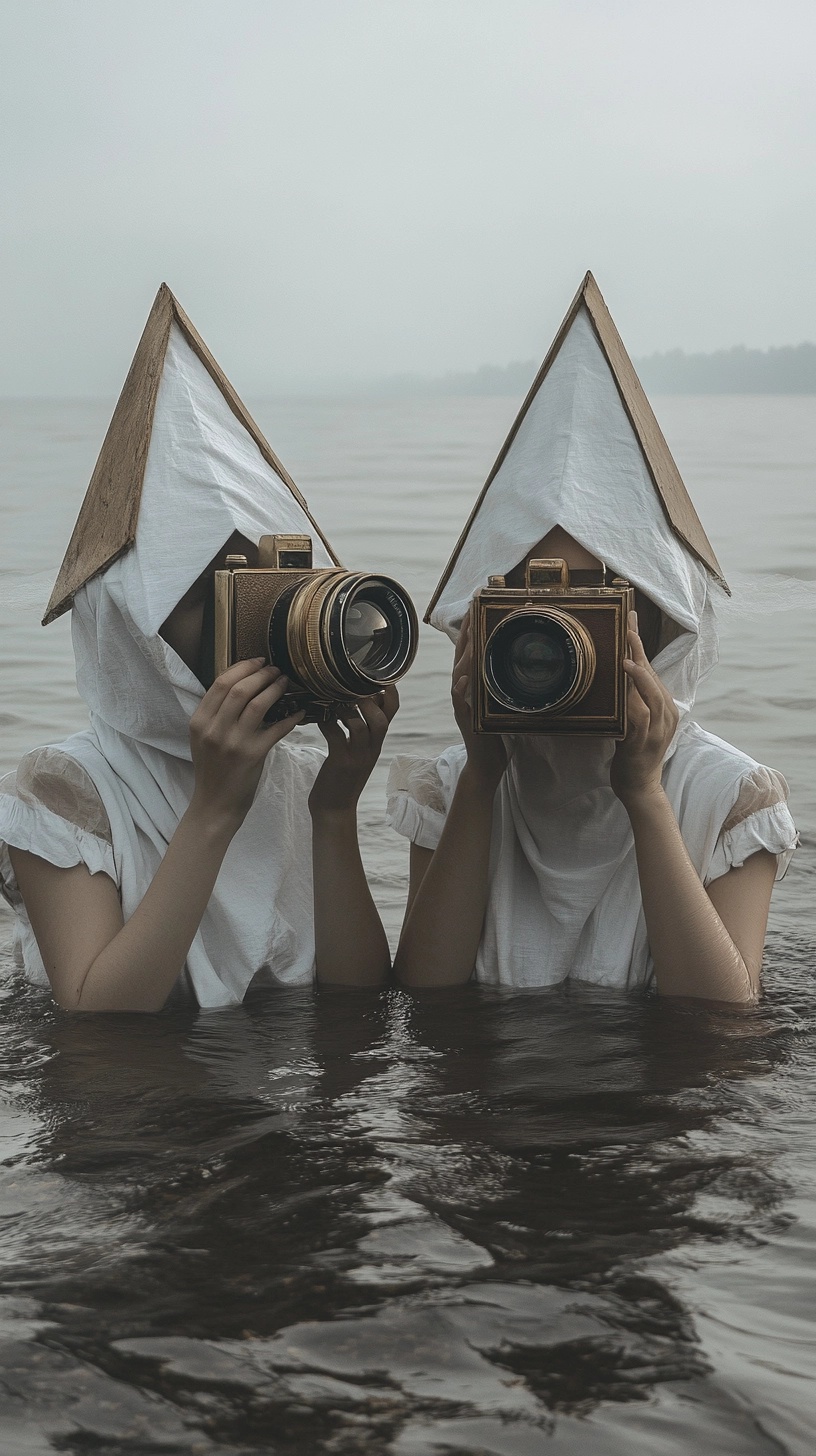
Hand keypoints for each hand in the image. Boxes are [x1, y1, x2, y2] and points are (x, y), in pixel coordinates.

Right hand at [189, 659, 303, 828]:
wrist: (215, 804)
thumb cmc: (212, 769)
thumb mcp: (203, 738)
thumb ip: (215, 714)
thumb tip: (242, 685)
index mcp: (199, 721)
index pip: (220, 683)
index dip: (242, 667)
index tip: (258, 661)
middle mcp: (214, 729)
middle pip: (240, 688)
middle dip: (261, 674)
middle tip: (275, 669)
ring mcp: (234, 742)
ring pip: (258, 703)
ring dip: (275, 688)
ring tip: (285, 682)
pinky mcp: (253, 755)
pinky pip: (277, 728)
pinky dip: (291, 717)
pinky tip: (299, 711)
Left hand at [308, 684, 398, 820]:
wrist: (334, 810)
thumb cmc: (341, 779)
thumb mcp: (356, 753)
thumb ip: (357, 732)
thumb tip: (349, 704)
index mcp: (376, 744)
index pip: (391, 714)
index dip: (389, 693)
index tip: (376, 677)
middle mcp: (372, 749)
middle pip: (382, 719)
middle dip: (370, 701)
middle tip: (352, 691)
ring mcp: (357, 757)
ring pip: (362, 726)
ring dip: (348, 710)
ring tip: (334, 703)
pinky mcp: (340, 763)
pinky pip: (336, 736)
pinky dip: (327, 722)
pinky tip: (318, 718)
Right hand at [452, 610, 506, 786]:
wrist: (486, 763)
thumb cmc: (495, 734)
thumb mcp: (500, 703)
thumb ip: (501, 684)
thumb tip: (515, 664)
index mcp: (472, 685)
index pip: (470, 652)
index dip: (472, 630)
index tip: (477, 607)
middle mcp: (463, 691)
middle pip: (462, 656)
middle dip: (467, 632)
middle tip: (472, 608)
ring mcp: (462, 704)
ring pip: (460, 673)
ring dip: (465, 654)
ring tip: (471, 633)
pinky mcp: (465, 719)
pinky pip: (460, 701)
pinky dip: (461, 688)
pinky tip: (464, 676)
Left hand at [610, 613, 679, 809]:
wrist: (640, 787)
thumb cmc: (633, 754)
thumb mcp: (632, 722)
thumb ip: (628, 701)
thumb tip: (609, 678)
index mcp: (663, 706)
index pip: (650, 668)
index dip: (639, 644)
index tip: (630, 618)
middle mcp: (665, 712)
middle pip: (651, 672)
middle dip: (638, 645)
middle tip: (627, 620)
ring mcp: (658, 725)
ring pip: (651, 688)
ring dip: (638, 665)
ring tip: (626, 644)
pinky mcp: (646, 738)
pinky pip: (642, 711)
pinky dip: (635, 692)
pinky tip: (624, 678)